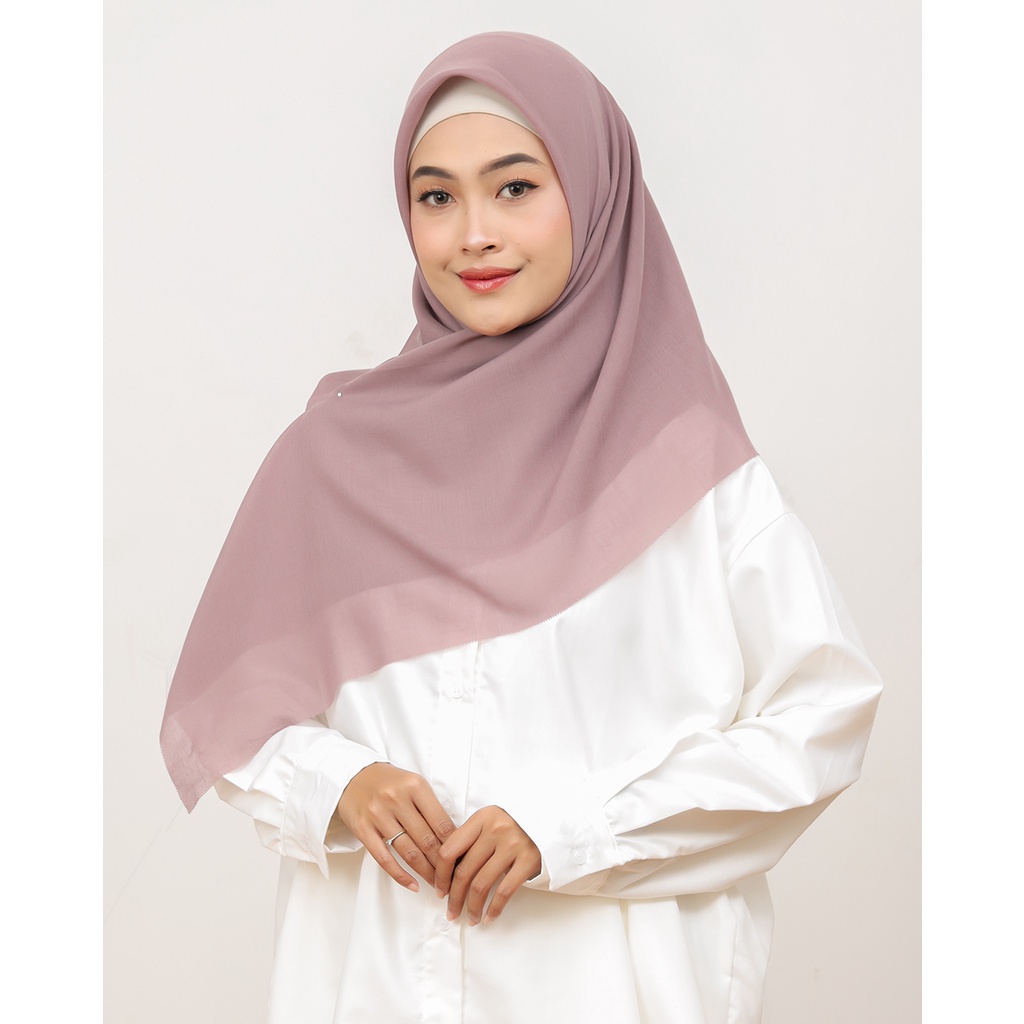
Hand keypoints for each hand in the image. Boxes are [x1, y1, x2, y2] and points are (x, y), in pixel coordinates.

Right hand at [336, 763, 455, 891]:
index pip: (442, 823)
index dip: (455, 846)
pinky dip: (400, 875)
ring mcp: (378, 815)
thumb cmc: (390, 783)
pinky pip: (384, 858)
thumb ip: (432, 807)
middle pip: (427, 840)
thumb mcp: (414, 784)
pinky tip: (413, 885)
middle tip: (453, 878)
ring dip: (425, 872)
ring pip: (409, 852)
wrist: (353, 776)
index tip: (462, 860)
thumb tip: (454, 838)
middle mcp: (397, 799)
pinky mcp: (363, 829)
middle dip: (443, 864)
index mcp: (415, 786)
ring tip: (437, 884)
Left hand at [434, 806, 540, 925]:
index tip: (440, 891)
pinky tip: (489, 916)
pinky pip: (504, 891)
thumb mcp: (489, 823)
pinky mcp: (529, 859)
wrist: (549, 821)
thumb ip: (470, 840)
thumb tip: (445, 875)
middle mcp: (496, 829)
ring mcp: (513, 844)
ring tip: (470, 918)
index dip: (440, 876)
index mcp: (481, 818)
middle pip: (464, 871)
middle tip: (451, 911)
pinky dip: (494, 909)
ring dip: (472, 907)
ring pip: (481, 884)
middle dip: (454, 898)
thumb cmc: (514, 825)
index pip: (449, 851)